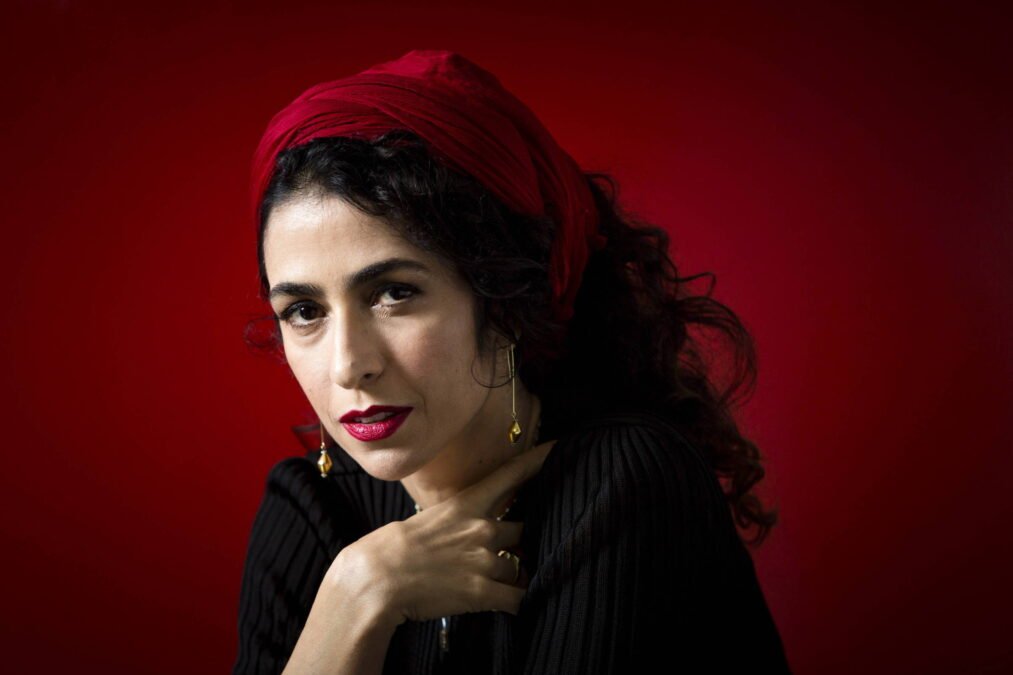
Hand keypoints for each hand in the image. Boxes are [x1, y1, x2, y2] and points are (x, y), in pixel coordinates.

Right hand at [336, 439, 555, 627]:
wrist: (376, 579)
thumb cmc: (392, 549)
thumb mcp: (427, 519)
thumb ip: (457, 521)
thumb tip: (470, 532)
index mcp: (466, 504)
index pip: (511, 475)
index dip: (539, 460)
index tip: (560, 448)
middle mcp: (482, 528)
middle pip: (523, 532)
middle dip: (519, 545)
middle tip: (508, 555)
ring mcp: (484, 559)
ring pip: (519, 568)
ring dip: (512, 578)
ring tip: (492, 585)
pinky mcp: (483, 591)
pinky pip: (517, 598)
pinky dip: (517, 603)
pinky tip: (511, 606)